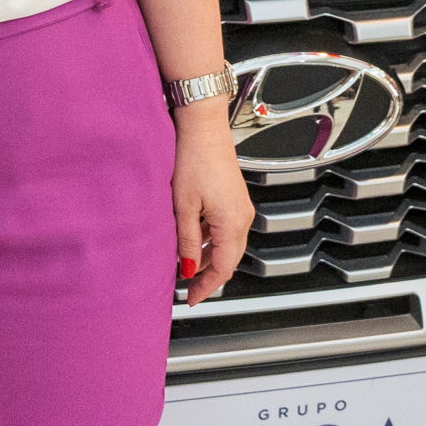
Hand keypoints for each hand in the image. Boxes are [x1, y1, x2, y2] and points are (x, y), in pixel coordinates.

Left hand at [172, 108, 251, 305]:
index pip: (222, 269)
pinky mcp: (234, 198)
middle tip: (188, 288)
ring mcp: (240, 207)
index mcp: (232, 223)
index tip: (191, 298)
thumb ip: (186, 241)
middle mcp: (242, 217)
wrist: (203, 126)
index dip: (206, 287)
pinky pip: (225, 229)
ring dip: (208, 258)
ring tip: (184, 264)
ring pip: (227, 245)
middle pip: (229, 260)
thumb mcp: (183, 205)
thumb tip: (186, 267)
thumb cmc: (194, 158)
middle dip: (208, 276)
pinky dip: (210, 241)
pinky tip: (191, 240)